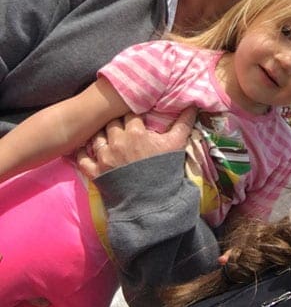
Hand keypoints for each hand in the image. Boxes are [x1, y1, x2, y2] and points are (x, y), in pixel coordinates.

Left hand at [76, 107, 195, 178]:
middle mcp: (117, 141)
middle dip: (116, 122)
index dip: (131, 113)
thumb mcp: (176, 144)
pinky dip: (81, 153)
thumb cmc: (165, 171)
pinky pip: (81, 158)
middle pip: (111, 122)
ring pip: (96, 136)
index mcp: (135, 132)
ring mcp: (104, 157)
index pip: (129, 113)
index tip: (133, 115)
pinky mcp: (95, 172)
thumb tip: (193, 104)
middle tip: (120, 124)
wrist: (151, 203)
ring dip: (100, 134)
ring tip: (105, 136)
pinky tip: (82, 149)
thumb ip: (183, 122)